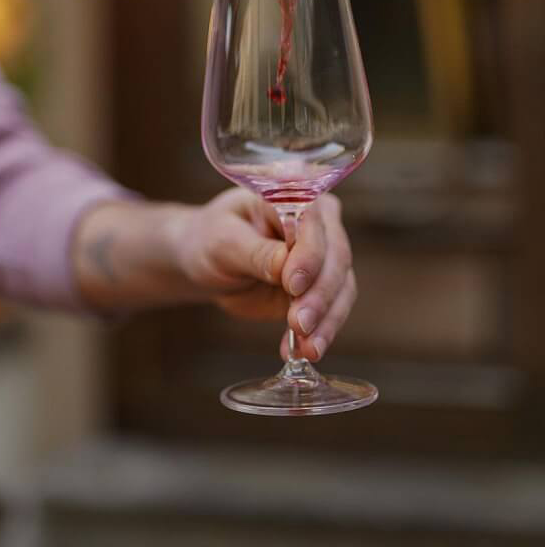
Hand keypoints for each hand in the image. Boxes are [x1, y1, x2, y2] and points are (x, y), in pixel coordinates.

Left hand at [173, 189, 355, 361]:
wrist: (205, 261)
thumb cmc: (209, 239)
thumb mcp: (222, 241)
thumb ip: (255, 252)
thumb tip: (286, 265)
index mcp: (292, 195)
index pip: (313, 222)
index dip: (308, 254)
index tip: (292, 284)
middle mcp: (317, 221)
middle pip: (335, 256)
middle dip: (320, 295)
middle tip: (300, 325)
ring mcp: (323, 255)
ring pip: (342, 287)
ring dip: (327, 320)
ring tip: (308, 348)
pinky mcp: (321, 286)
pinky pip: (332, 310)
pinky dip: (323, 332)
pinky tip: (307, 351)